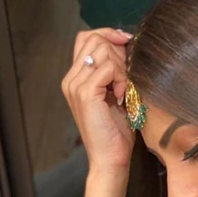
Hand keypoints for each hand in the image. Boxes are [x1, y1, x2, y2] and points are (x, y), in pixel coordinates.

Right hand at [61, 28, 134, 171]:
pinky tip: (121, 96)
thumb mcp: (115, 96)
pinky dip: (120, 78)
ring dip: (120, 66)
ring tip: (123, 90)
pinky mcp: (85, 93)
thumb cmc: (116, 134)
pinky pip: (107, 67)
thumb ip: (114, 73)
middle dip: (117, 52)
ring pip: (102, 50)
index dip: (108, 36)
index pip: (86, 38)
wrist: (110, 160)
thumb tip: (126, 48)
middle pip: (94, 39)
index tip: (126, 47)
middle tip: (126, 78)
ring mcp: (75, 85)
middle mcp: (71, 79)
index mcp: (75, 78)